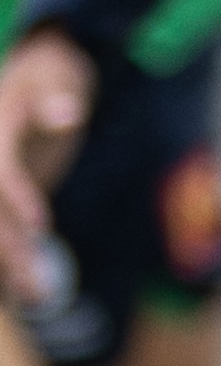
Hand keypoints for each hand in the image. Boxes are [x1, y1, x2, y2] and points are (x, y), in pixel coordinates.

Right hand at [0, 30, 90, 300]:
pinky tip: (30, 288)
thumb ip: (58, 99)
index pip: (0, 169)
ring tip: (38, 293)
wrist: (32, 74)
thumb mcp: (56, 76)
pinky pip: (0, 227)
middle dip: (11, 244)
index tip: (41, 223)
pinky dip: (11, 257)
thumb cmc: (49, 73)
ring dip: (11, 260)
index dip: (17, 197)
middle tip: (38, 282)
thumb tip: (68, 113)